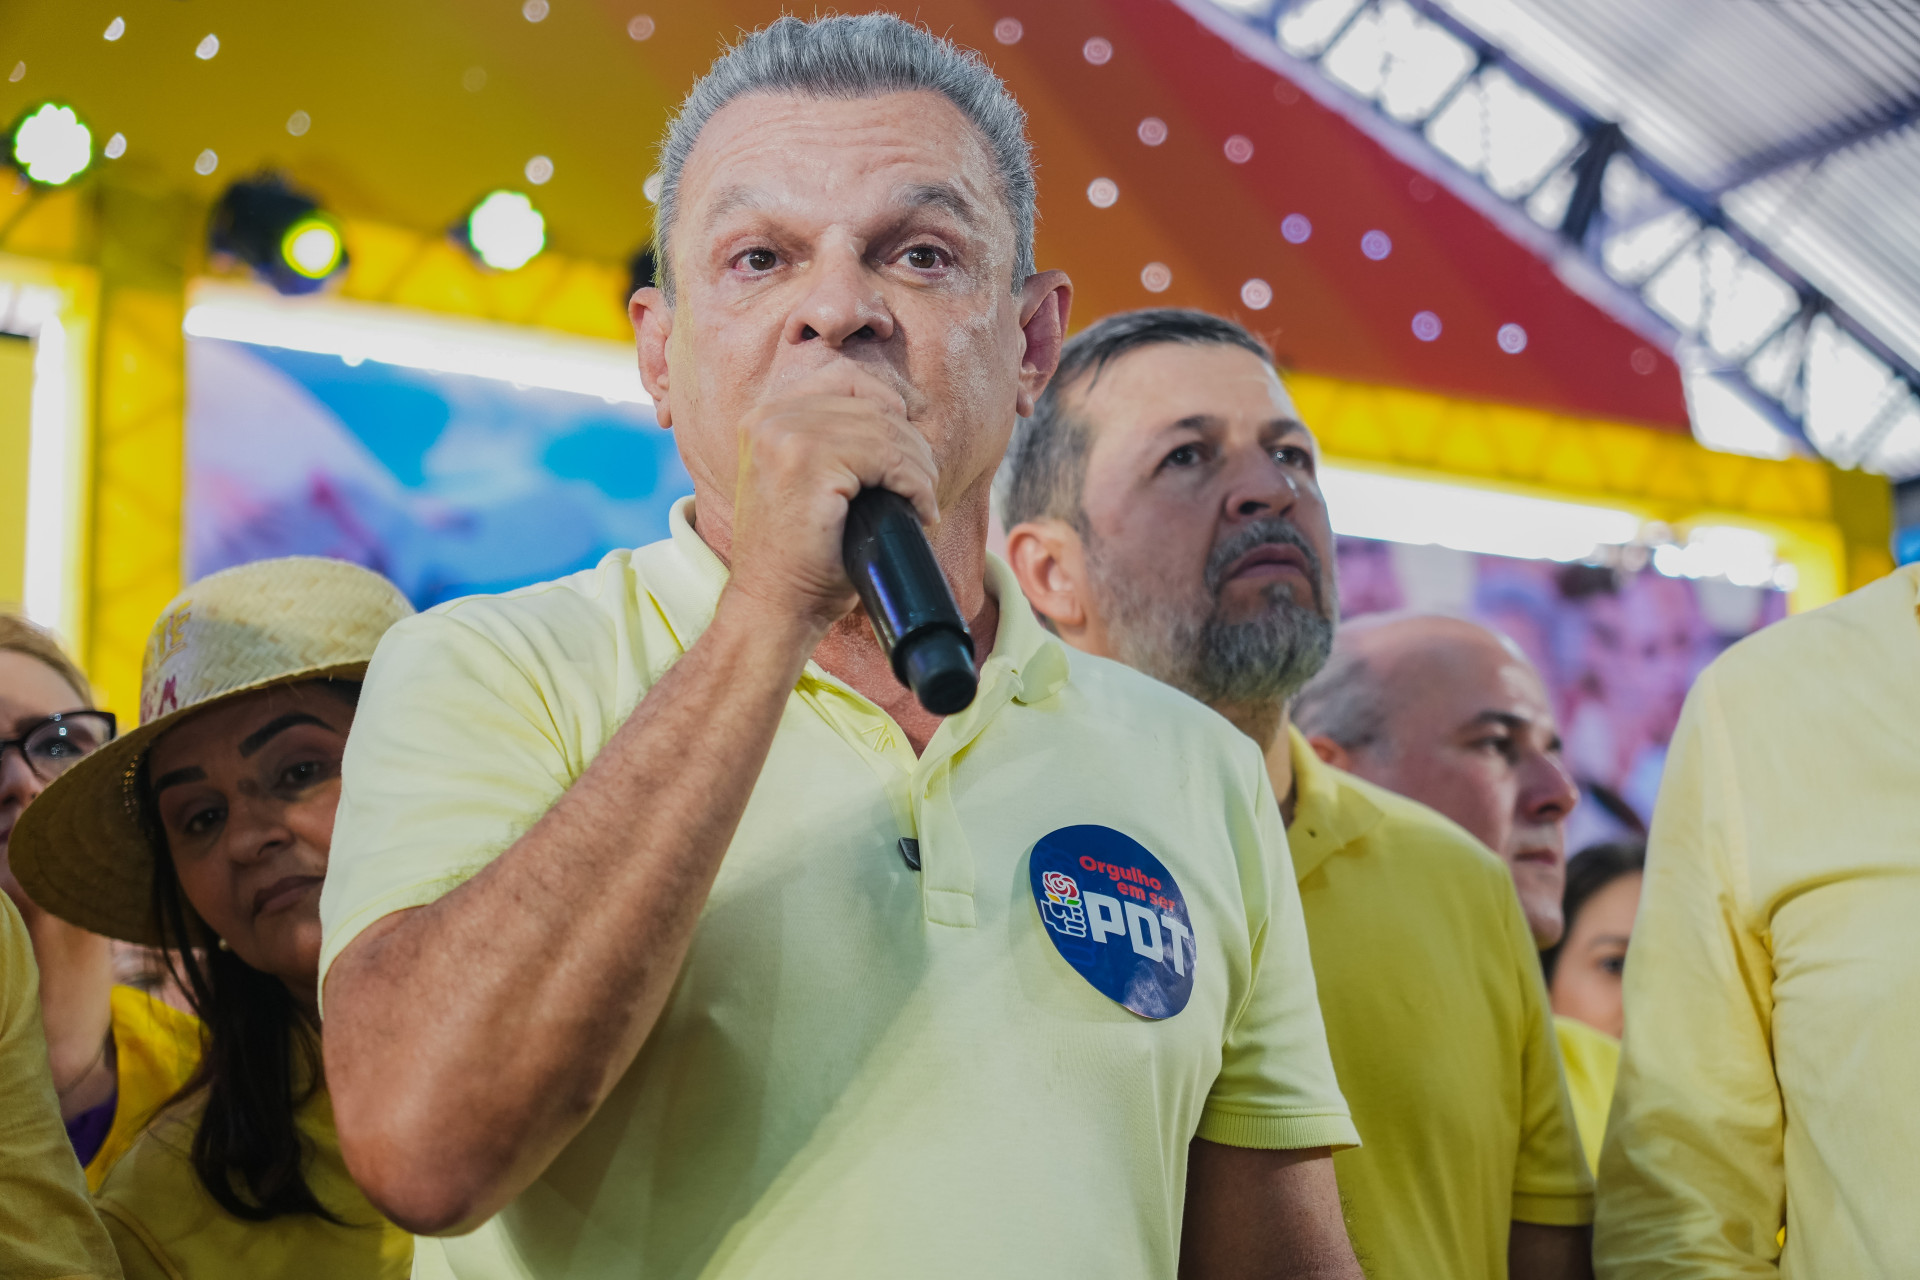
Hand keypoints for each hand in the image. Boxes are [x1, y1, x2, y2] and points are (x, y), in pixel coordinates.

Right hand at [724, 364, 939, 632]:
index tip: (907, 455)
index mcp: (766, 418)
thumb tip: (902, 419)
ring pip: (886, 430)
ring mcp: (786, 435)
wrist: (773, 608)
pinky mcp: (808, 460)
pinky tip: (919, 508)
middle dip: (911, 446)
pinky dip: (915, 482)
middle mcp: (770, 417)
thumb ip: (836, 444)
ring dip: (918, 467)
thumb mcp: (811, 486)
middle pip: (872, 405)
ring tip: (923, 501)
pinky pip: (888, 457)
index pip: (847, 381)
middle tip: (924, 489)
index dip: (889, 411)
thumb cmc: (799, 558)